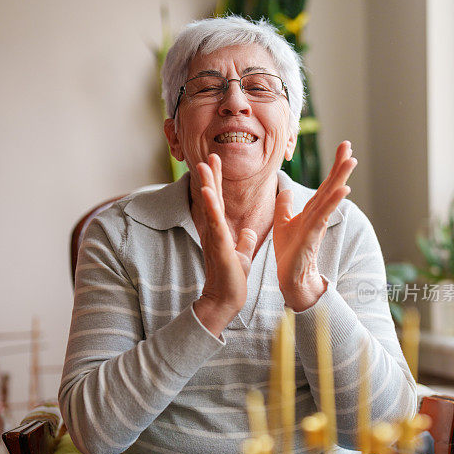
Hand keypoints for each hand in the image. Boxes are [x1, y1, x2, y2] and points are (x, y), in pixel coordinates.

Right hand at [193, 154, 256, 335]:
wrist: (226, 299)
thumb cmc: (232, 278)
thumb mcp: (242, 255)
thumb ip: (244, 241)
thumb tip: (249, 231)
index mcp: (220, 230)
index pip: (219, 200)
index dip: (217, 181)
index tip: (216, 161)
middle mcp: (214, 230)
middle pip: (212, 198)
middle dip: (211, 175)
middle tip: (209, 154)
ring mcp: (215, 237)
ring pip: (210, 206)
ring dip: (208, 185)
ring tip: (204, 166)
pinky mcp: (219, 246)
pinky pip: (214, 223)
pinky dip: (211, 207)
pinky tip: (207, 192)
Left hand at [273, 141, 356, 310]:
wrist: (289, 277)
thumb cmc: (289, 253)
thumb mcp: (282, 223)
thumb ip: (284, 206)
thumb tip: (285, 190)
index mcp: (311, 210)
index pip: (325, 184)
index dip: (333, 166)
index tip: (343, 147)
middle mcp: (317, 215)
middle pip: (331, 186)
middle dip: (340, 166)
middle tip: (349, 146)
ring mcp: (316, 224)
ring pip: (330, 197)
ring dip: (340, 179)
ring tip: (351, 161)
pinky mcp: (312, 235)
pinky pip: (323, 214)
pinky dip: (333, 202)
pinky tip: (343, 190)